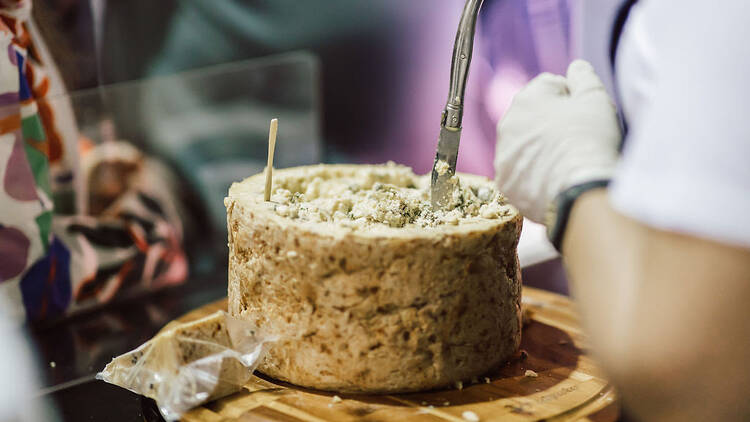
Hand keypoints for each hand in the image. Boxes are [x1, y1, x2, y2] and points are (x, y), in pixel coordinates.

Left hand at [494, 60, 620, 222]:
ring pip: (523, 145)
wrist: (580, 189)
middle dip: (551, 123)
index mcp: (527, 98)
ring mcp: (503, 156)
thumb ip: (583, 76)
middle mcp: (507, 124)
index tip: (584, 113)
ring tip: (565, 161)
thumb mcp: (595, 97)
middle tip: (576, 138)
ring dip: (540, 149)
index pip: (548, 86)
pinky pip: (520, 173)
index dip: (571, 97)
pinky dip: (534, 175)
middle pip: (533, 116)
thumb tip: (575, 67)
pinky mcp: (505, 182)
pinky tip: (553, 179)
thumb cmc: (590, 139)